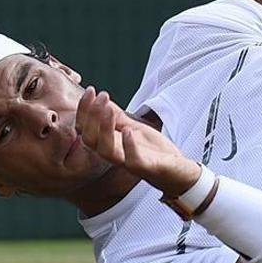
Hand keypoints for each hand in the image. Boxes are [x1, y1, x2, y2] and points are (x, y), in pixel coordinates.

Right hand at [75, 86, 200, 196]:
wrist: (177, 171)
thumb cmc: (153, 151)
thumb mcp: (135, 128)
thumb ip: (118, 117)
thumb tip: (103, 99)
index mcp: (110, 144)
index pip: (86, 129)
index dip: (84, 110)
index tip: (91, 90)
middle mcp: (115, 154)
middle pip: (90, 140)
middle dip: (92, 116)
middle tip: (103, 96)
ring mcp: (129, 162)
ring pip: (106, 151)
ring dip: (105, 128)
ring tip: (109, 109)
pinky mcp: (147, 168)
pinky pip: (133, 162)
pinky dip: (129, 146)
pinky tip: (129, 130)